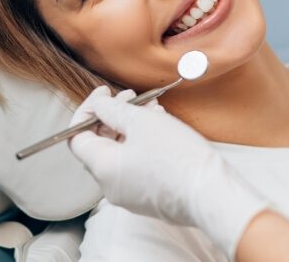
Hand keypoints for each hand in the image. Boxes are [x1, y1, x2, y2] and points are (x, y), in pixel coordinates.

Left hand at [69, 86, 268, 259]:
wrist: (212, 193)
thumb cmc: (177, 157)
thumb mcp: (141, 122)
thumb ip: (112, 110)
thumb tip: (98, 104)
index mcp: (103, 167)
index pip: (76, 137)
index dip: (87, 110)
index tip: (104, 94)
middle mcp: (110, 185)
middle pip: (100, 142)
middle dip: (114, 114)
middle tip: (131, 96)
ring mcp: (130, 193)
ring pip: (121, 150)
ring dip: (131, 125)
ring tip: (152, 107)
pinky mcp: (148, 195)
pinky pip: (136, 163)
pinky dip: (142, 141)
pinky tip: (160, 125)